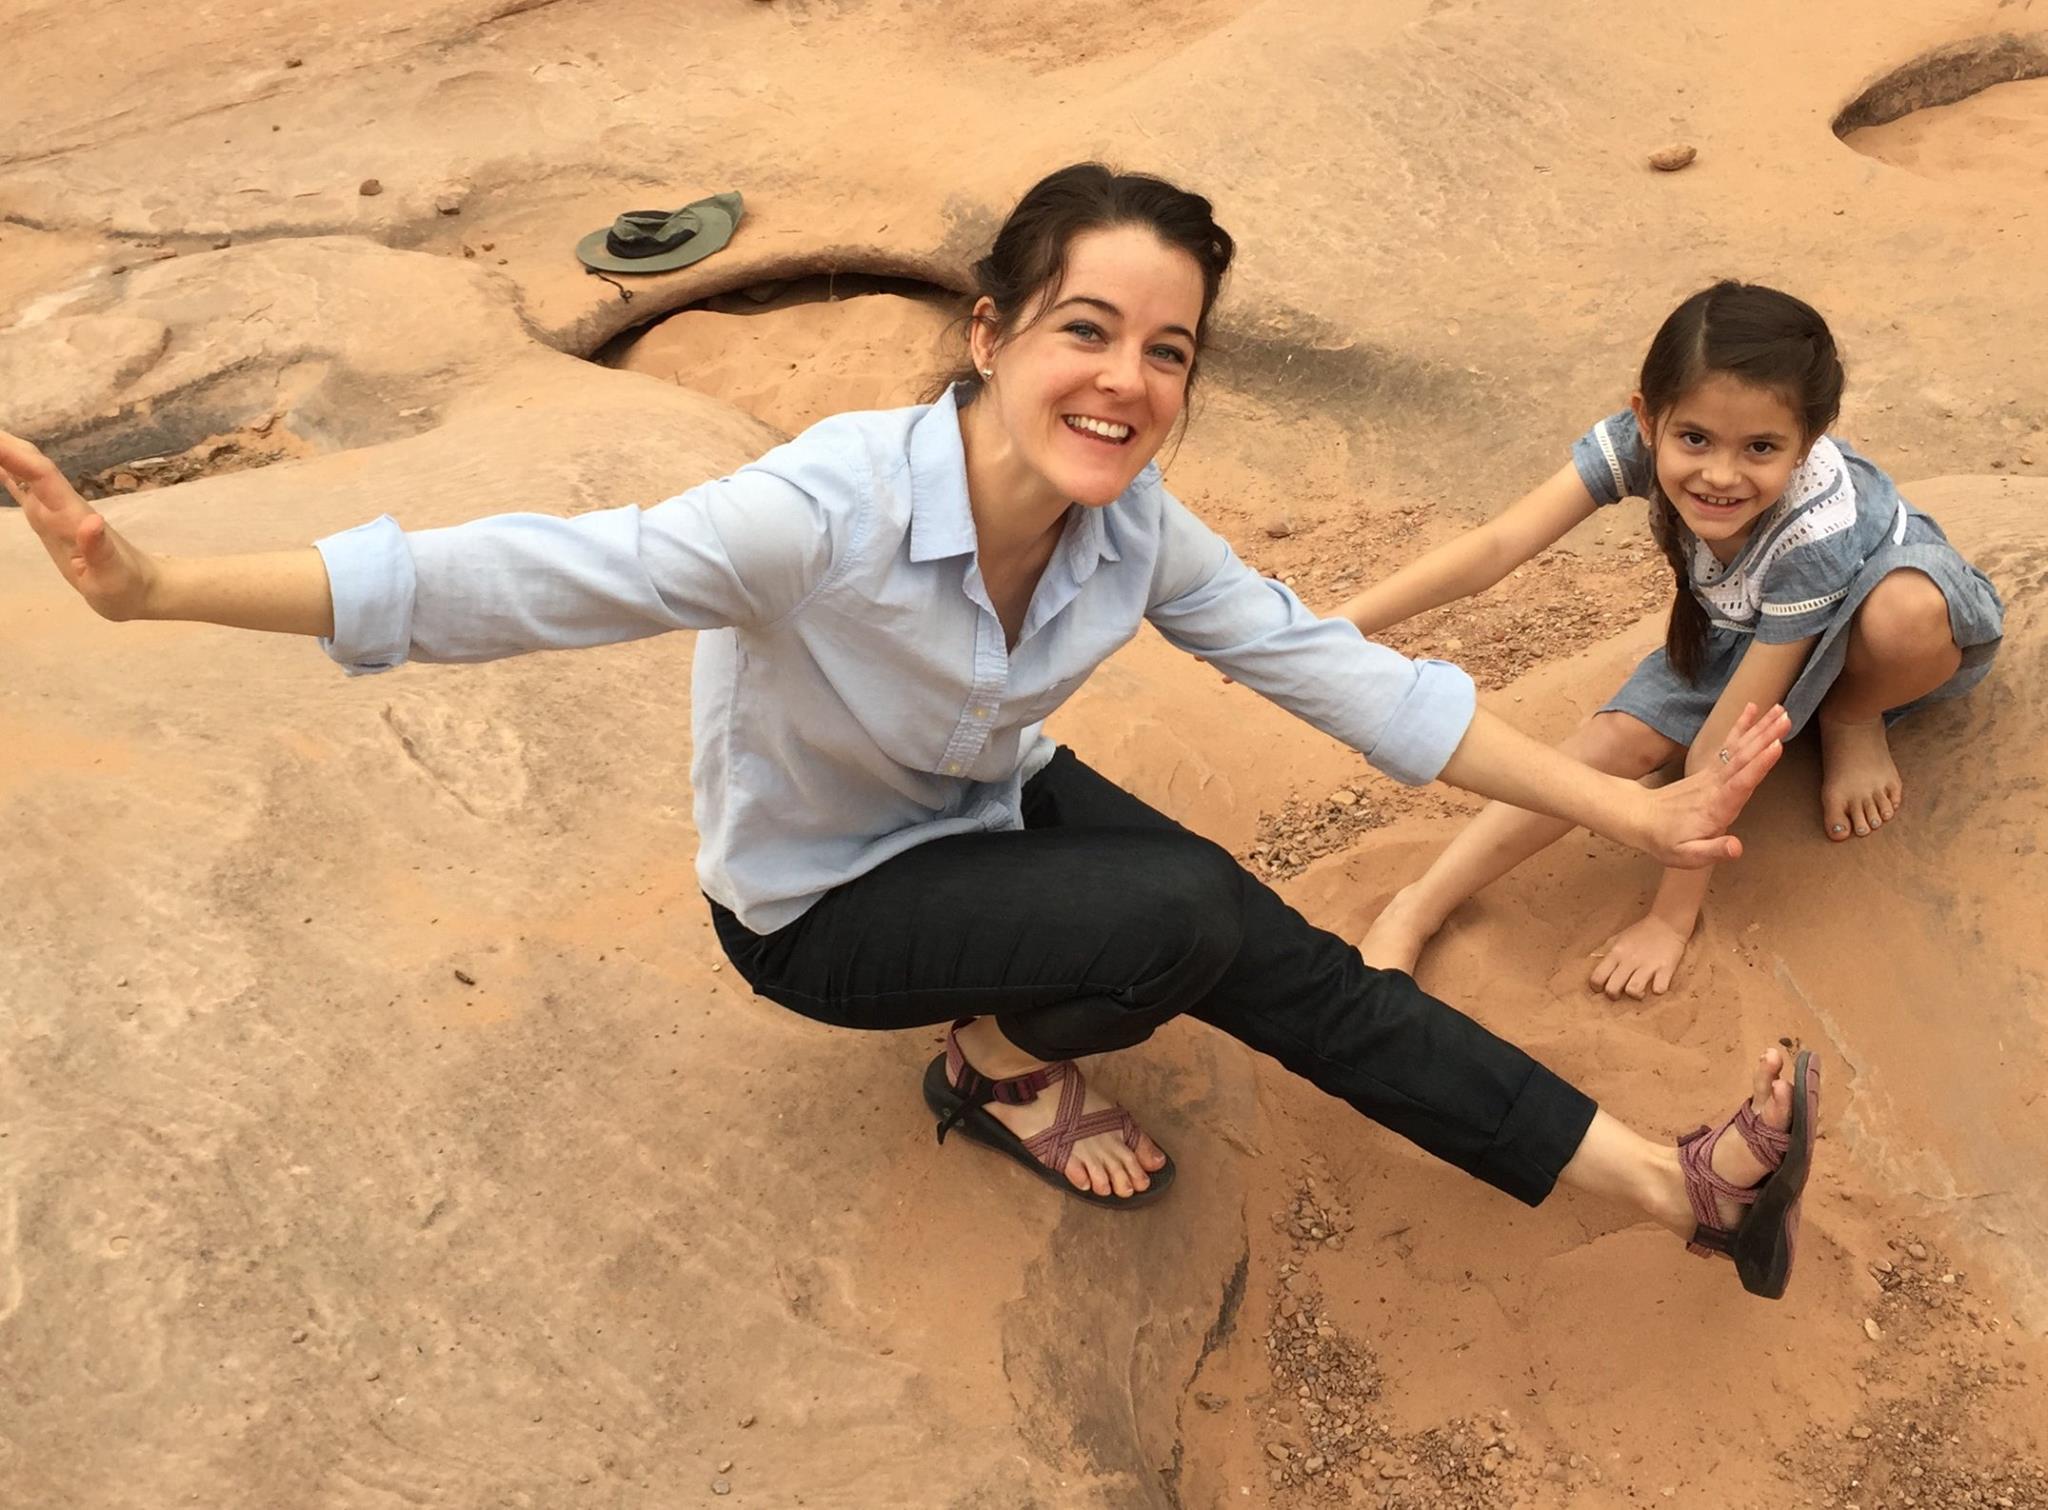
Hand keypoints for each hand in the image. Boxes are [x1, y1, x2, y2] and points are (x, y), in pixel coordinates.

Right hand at [1, 430, 159, 619]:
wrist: (141, 587)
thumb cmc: (126, 585)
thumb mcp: (112, 575)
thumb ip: (100, 550)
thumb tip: (91, 521)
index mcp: (70, 515)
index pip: (40, 476)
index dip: (13, 455)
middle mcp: (60, 506)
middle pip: (30, 465)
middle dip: (3, 444)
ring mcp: (54, 512)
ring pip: (25, 473)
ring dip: (3, 452)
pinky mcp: (50, 521)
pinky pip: (24, 491)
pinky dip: (7, 474)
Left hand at [1589, 913, 1690, 998]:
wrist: (1667, 922)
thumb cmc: (1640, 933)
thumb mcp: (1618, 939)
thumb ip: (1607, 952)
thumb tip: (1591, 962)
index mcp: (1616, 953)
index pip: (1597, 976)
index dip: (1596, 987)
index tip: (1601, 989)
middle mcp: (1629, 960)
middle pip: (1612, 988)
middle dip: (1613, 995)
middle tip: (1620, 993)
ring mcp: (1648, 965)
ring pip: (1633, 990)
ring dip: (1635, 995)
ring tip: (1639, 991)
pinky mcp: (1666, 968)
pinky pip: (1660, 988)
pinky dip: (1658, 990)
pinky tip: (1657, 984)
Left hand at [1632, 702, 1789, 867]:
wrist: (1638, 818)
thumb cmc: (1664, 841)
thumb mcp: (1686, 855)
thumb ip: (1713, 850)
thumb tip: (1737, 848)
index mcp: (1715, 808)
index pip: (1739, 784)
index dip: (1758, 766)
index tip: (1776, 746)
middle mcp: (1714, 786)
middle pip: (1743, 759)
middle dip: (1766, 738)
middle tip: (1787, 718)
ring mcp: (1711, 775)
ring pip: (1738, 748)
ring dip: (1760, 728)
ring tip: (1781, 710)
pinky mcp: (1709, 769)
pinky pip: (1728, 744)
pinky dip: (1740, 726)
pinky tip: (1752, 709)